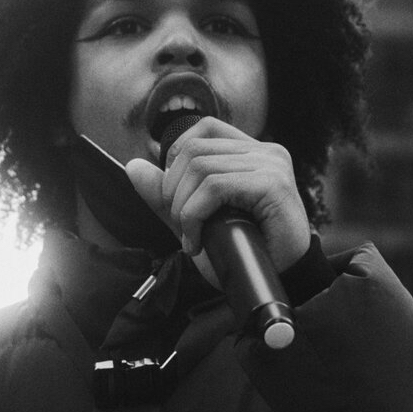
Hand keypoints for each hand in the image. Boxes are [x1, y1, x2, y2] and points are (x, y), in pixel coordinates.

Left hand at [125, 117, 310, 273]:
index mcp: (252, 152)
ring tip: (191, 238)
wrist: (279, 282)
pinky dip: (195, 216)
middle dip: (173, 190)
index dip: (177, 156)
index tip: (176, 197)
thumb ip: (167, 194)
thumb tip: (134, 166)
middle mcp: (266, 152)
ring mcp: (271, 165)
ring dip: (183, 209)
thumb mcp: (196, 219)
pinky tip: (197, 242)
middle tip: (181, 226)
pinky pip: (216, 187)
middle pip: (194, 149)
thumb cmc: (244, 252)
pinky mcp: (273, 184)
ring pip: (201, 168)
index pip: (204, 129)